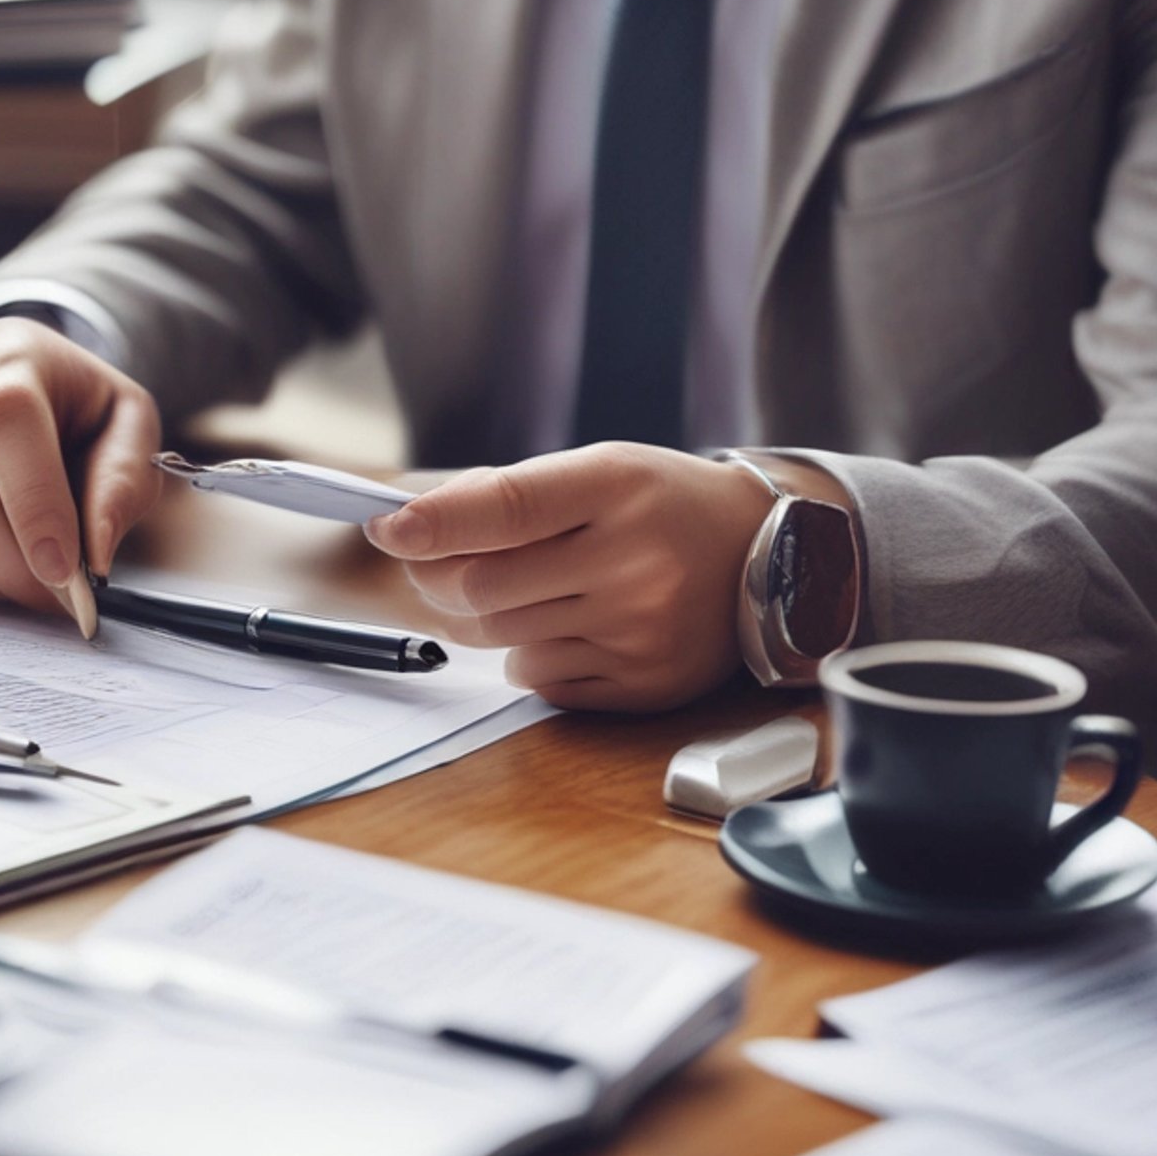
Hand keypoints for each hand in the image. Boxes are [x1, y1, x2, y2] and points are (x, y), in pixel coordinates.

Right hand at [0, 318, 162, 608]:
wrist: (25, 380)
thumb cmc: (78, 406)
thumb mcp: (128, 427)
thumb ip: (121, 482)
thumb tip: (94, 553)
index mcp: (8, 350)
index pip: (5, 417)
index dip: (31, 500)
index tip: (62, 569)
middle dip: (3, 548)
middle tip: (51, 593)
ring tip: (26, 576)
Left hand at [363, 445, 776, 711]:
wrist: (769, 557)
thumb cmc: (662, 505)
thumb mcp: (599, 471)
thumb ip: (508, 494)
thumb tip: (410, 527)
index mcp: (617, 487)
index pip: (504, 508)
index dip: (432, 522)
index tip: (386, 528)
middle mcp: (633, 561)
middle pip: (483, 586)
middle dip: (440, 577)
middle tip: (436, 565)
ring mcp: (640, 630)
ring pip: (501, 637)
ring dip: (483, 617)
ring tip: (520, 590)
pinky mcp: (643, 684)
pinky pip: (539, 678)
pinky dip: (530, 653)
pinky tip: (567, 624)